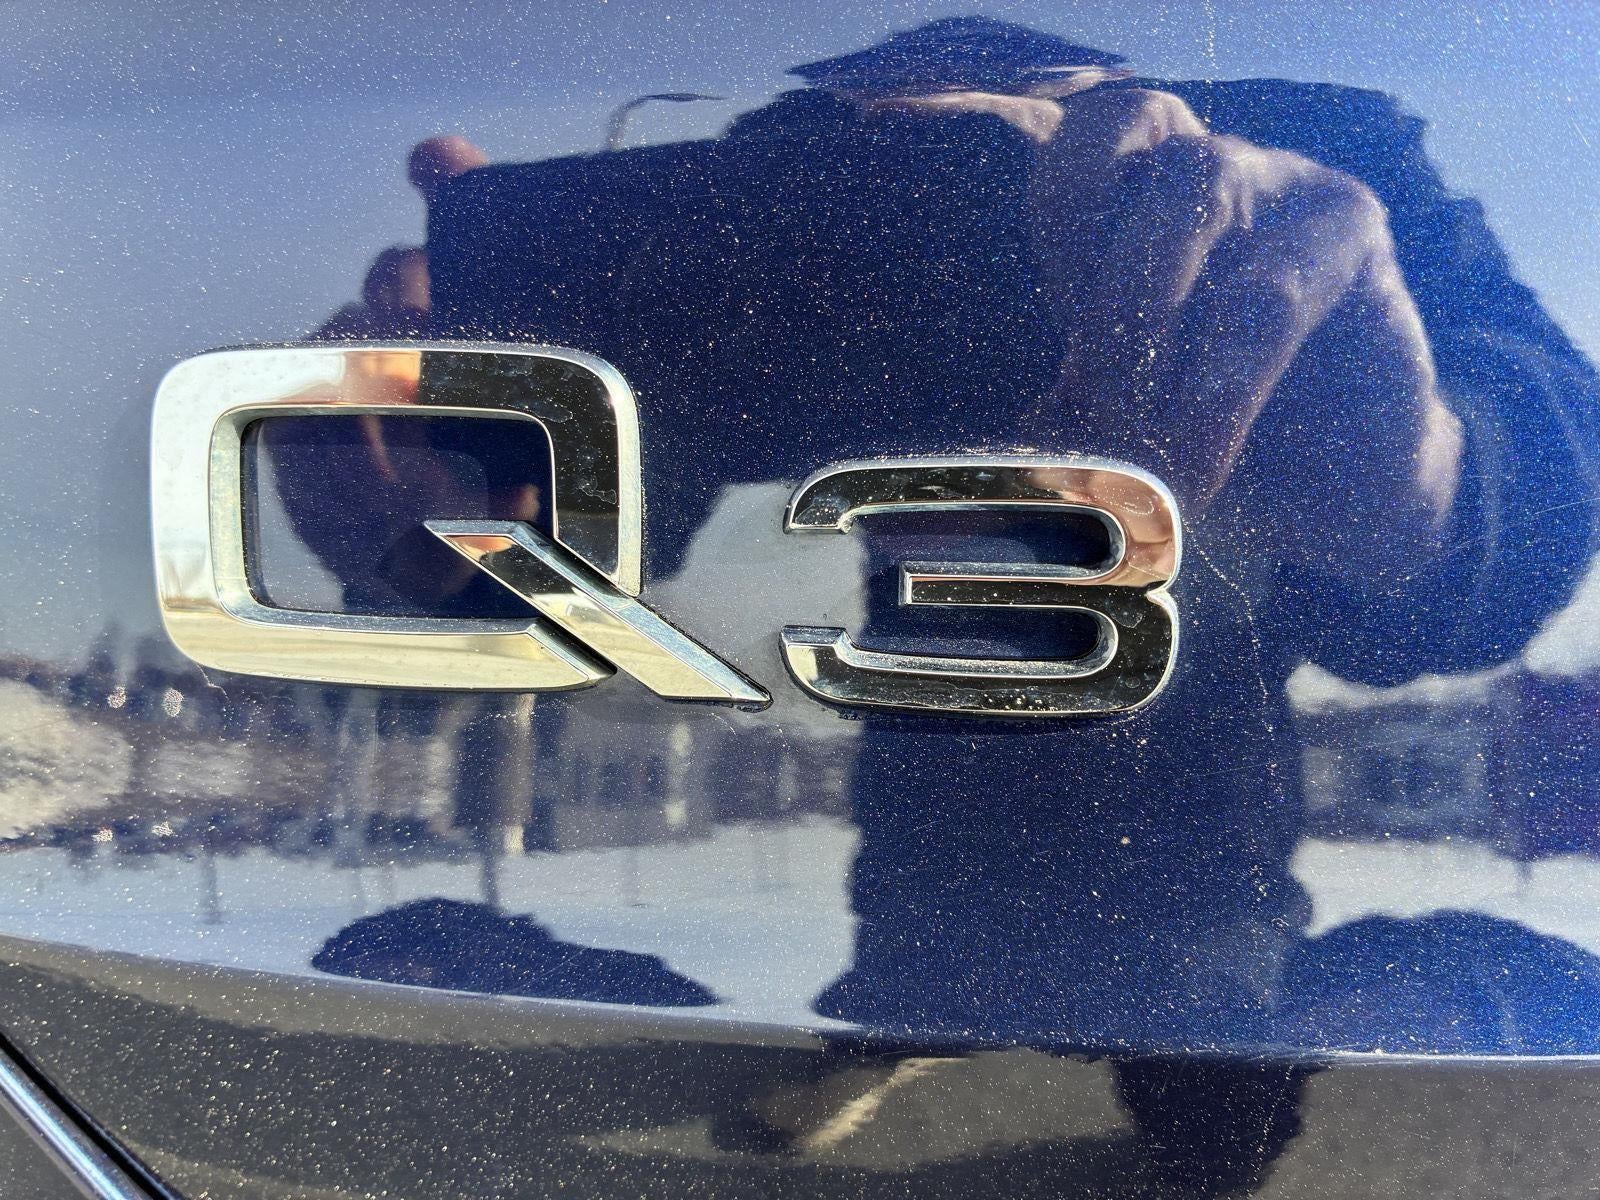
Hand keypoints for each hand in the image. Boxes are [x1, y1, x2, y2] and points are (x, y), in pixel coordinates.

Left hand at [876, 87, 1463, 585]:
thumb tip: (999, 442)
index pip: (1060, 133)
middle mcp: (1198, 166)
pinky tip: (1200, 472)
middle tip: (1074, 391)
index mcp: (1130, 202)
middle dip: (1078, 253)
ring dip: (1141, 318)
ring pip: (1194, 189)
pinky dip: (1219, 394)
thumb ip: (1067, 402)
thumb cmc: (1215, 436)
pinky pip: (1268, 298)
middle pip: (1123, 127)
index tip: (886, 108)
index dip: (979, 102)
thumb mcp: (1122, 416)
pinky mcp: (1349, 231)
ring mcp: (1277, 181)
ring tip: (1128, 441)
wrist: (1350, 488)